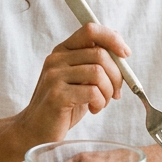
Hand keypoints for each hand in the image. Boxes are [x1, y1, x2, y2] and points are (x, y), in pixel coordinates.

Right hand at [15, 23, 128, 146]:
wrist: (36, 131)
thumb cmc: (63, 106)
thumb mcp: (80, 80)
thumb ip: (95, 64)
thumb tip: (122, 53)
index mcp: (63, 51)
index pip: (90, 29)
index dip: (113, 38)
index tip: (126, 54)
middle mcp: (56, 59)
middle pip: (100, 53)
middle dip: (117, 75)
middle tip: (115, 92)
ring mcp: (54, 76)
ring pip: (98, 72)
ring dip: (109, 91)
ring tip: (101, 102)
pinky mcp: (57, 95)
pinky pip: (92, 92)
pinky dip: (100, 102)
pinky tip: (94, 109)